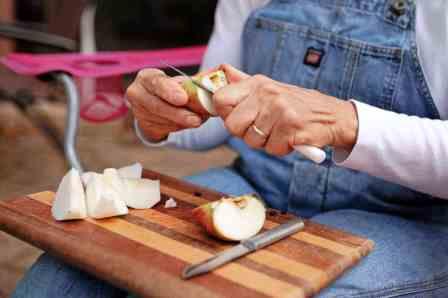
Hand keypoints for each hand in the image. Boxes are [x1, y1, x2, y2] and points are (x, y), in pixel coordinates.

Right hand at [125, 69, 203, 141]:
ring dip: (182, 122)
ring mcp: (139, 111)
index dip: (169, 91)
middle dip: (179, 114)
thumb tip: (219, 72)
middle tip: (197, 119)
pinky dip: (178, 127)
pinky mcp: (145, 126)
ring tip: (198, 120)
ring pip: (162, 120)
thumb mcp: (180, 81)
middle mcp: (137, 94)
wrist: (156, 104)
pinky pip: (164, 129)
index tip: (183, 99)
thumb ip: (197, 80)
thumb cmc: (172, 89)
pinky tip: (188, 123)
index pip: (156, 83)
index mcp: (146, 77)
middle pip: (158, 106)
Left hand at [214, 65, 357, 155]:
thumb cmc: (295, 105)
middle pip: (232, 125)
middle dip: (245, 134)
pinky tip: (290, 137)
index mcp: (257, 83)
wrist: (332, 116)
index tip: (239, 118)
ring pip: (252, 140)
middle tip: (263, 129)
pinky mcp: (291, 127)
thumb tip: (221, 70)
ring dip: (265, 142)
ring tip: (279, 131)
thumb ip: (243, 82)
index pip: (220, 99)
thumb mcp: (269, 88)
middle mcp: (267, 93)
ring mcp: (280, 109)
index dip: (225, 114)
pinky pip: (272, 148)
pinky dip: (280, 148)